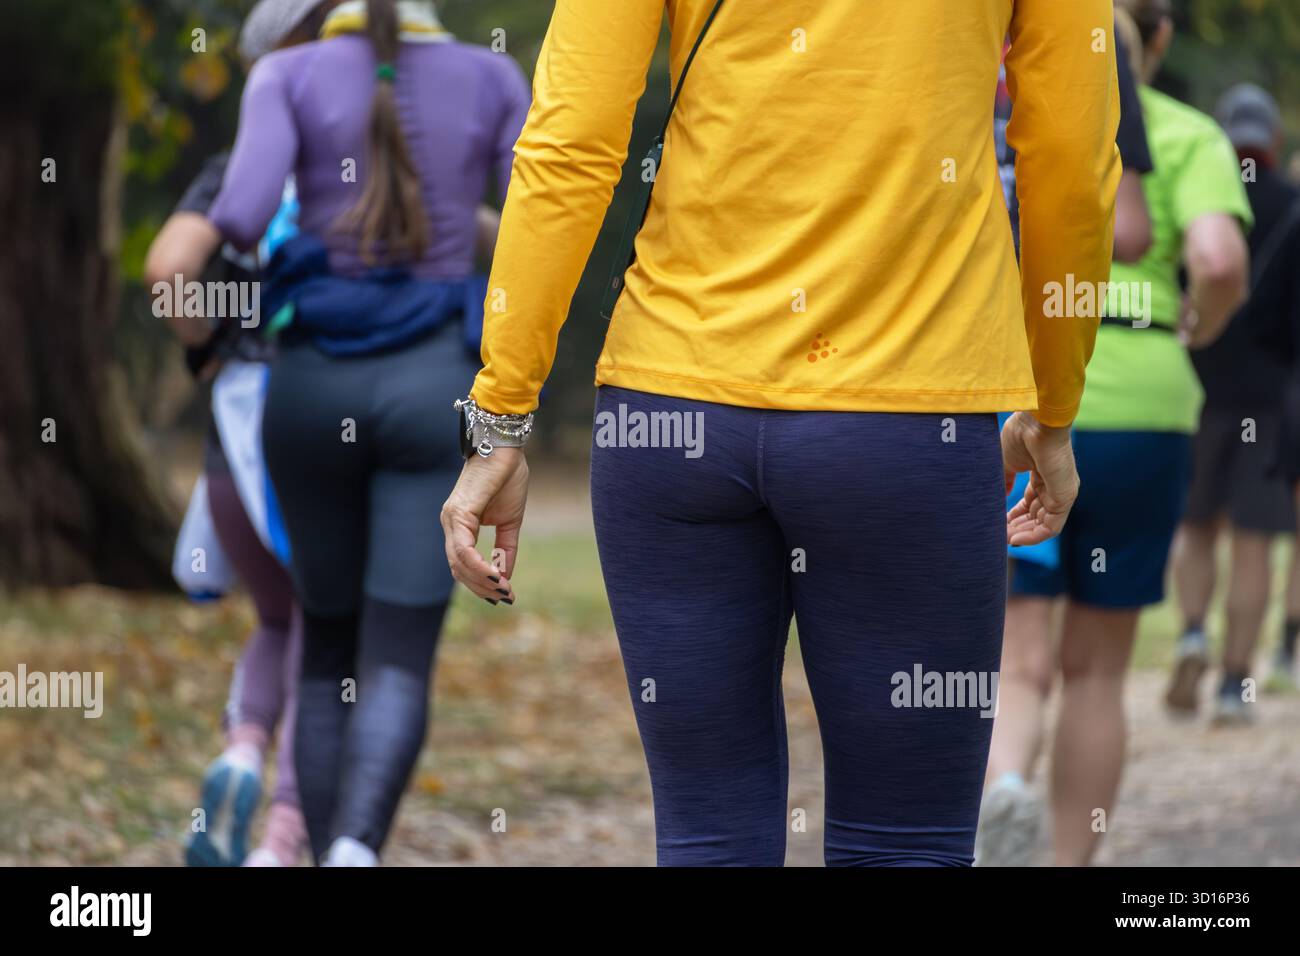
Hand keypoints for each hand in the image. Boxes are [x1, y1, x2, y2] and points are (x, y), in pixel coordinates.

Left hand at [440, 447, 528, 603]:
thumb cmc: (507, 478)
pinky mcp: (459, 513)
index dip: (482, 583)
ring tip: (504, 589)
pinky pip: (463, 549)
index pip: (463, 564)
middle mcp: (450, 523)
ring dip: (482, 581)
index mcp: (459, 525)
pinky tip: (496, 576)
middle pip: (458, 569)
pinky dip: (479, 566)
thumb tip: (505, 576)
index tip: (505, 594)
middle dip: (482, 587)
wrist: (506, 448)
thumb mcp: (510, 521)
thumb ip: (506, 548)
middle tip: (506, 597)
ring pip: (459, 562)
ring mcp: (451, 518)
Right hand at [1000, 411, 1078, 546]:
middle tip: (998, 535)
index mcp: (1042, 474)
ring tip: (1003, 539)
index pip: (1030, 502)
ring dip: (1024, 534)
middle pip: (1036, 515)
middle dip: (1017, 527)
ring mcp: (1061, 492)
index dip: (1014, 515)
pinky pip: (1051, 526)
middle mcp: (1054, 485)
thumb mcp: (1006, 463)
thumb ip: (1004, 481)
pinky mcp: (1065, 497)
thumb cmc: (1021, 436)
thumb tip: (999, 497)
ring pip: (1043, 524)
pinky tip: (1016, 539)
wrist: (1036, 423)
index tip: (997, 523)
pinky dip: (1034, 536)